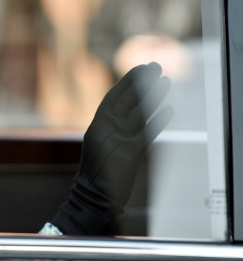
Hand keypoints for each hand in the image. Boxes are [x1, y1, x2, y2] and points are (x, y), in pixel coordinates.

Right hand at [51, 62, 172, 234]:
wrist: (91, 195)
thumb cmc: (96, 171)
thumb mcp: (98, 144)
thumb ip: (111, 127)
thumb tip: (128, 112)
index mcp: (96, 124)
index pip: (113, 96)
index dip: (127, 81)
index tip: (139, 68)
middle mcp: (105, 128)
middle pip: (127, 99)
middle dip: (142, 81)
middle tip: (156, 66)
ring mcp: (117, 139)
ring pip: (139, 112)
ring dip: (154, 95)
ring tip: (167, 81)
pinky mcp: (129, 153)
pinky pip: (147, 133)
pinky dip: (159, 121)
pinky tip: (169, 110)